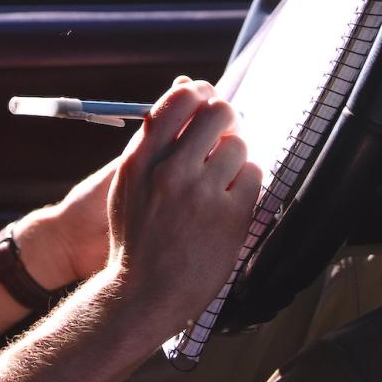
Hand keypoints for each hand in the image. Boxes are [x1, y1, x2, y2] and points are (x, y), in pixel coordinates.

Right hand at [105, 79, 261, 343]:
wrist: (143, 294)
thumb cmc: (136, 238)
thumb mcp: (128, 183)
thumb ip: (154, 140)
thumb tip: (185, 87)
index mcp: (141, 160)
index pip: (179, 101)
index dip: (201, 93)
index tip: (208, 99)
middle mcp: (171, 172)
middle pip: (218, 114)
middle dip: (227, 120)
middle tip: (226, 135)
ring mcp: (201, 194)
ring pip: (239, 145)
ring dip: (236, 157)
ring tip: (222, 179)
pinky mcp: (229, 217)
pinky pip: (253, 176)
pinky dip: (246, 183)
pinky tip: (231, 200)